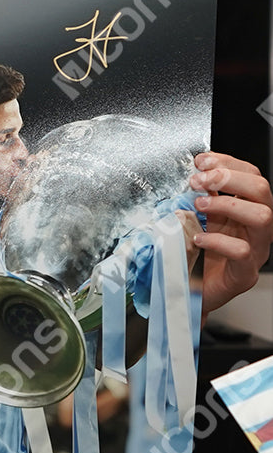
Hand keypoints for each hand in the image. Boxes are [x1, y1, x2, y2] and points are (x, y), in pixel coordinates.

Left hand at [189, 152, 272, 314]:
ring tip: (198, 205)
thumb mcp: (199, 218)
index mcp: (246, 209)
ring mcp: (255, 250)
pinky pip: (242, 252)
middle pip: (262, 191)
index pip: (252, 176)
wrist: (190, 292)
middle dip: (229, 178)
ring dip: (227, 205)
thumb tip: (194, 172)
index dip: (228, 163)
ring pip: (262, 217)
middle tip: (198, 181)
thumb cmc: (197, 253)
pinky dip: (218, 241)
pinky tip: (198, 237)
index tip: (201, 161)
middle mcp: (255, 228)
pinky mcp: (244, 274)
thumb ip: (202, 197)